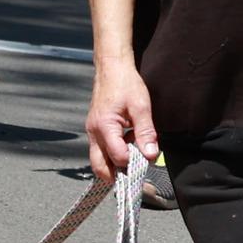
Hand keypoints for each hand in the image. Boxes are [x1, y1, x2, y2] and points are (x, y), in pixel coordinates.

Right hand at [84, 53, 159, 182]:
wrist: (111, 68)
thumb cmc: (125, 84)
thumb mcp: (141, 107)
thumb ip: (146, 132)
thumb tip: (151, 155)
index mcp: (104, 126)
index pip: (117, 157)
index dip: (133, 162)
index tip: (146, 159)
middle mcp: (94, 132)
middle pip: (99, 167)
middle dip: (116, 175)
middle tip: (134, 172)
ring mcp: (92, 132)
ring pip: (98, 160)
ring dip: (114, 163)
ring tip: (133, 153)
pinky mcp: (94, 130)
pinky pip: (100, 150)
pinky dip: (112, 153)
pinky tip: (127, 142)